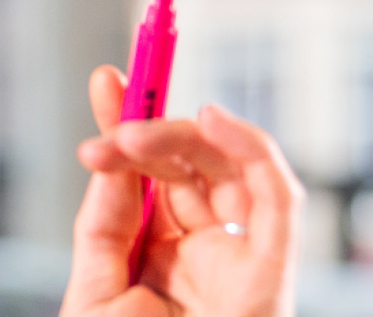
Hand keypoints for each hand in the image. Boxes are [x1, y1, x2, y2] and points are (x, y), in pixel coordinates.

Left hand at [59, 65, 303, 316]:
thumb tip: (110, 158)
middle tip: (111, 126)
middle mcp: (209, 250)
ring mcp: (243, 256)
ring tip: (131, 134)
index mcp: (167, 256)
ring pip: (230, 167)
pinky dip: (252, 149)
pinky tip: (211, 119)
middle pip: (191, 164)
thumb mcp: (96, 288)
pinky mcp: (274, 268)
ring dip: (182, 136)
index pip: (155, 175)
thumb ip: (104, 226)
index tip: (107, 83)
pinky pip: (277, 196)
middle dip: (149, 129)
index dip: (134, 127)